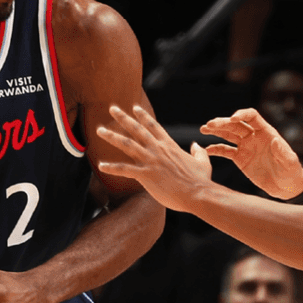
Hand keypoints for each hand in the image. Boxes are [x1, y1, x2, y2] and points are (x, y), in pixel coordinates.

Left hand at [93, 105, 213, 210]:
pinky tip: (101, 166)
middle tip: (112, 108)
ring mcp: (151, 161)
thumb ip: (198, 152)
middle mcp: (158, 149)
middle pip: (137, 129)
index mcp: (169, 145)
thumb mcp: (202, 162)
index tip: (135, 107)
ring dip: (112, 136)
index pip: (154, 126)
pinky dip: (112, 168)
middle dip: (123, 118)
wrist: (198, 194)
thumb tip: (196, 145)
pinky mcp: (146, 174)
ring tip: (100, 130)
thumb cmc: (201, 181)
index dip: (143, 116)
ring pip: (127, 144)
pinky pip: (124, 169)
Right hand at [199, 108, 302, 199]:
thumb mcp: (290, 162)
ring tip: (204, 129)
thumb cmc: (291, 172)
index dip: (242, 114)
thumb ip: (283, 152)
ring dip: (216, 131)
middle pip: (236, 125)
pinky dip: (216, 149)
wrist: (286, 186)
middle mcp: (254, 136)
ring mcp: (246, 147)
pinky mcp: (240, 158)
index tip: (233, 119)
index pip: (252, 116)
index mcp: (266, 132)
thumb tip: (276, 141)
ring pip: (228, 135)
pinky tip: (206, 150)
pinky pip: (225, 151)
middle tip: (209, 125)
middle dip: (223, 123)